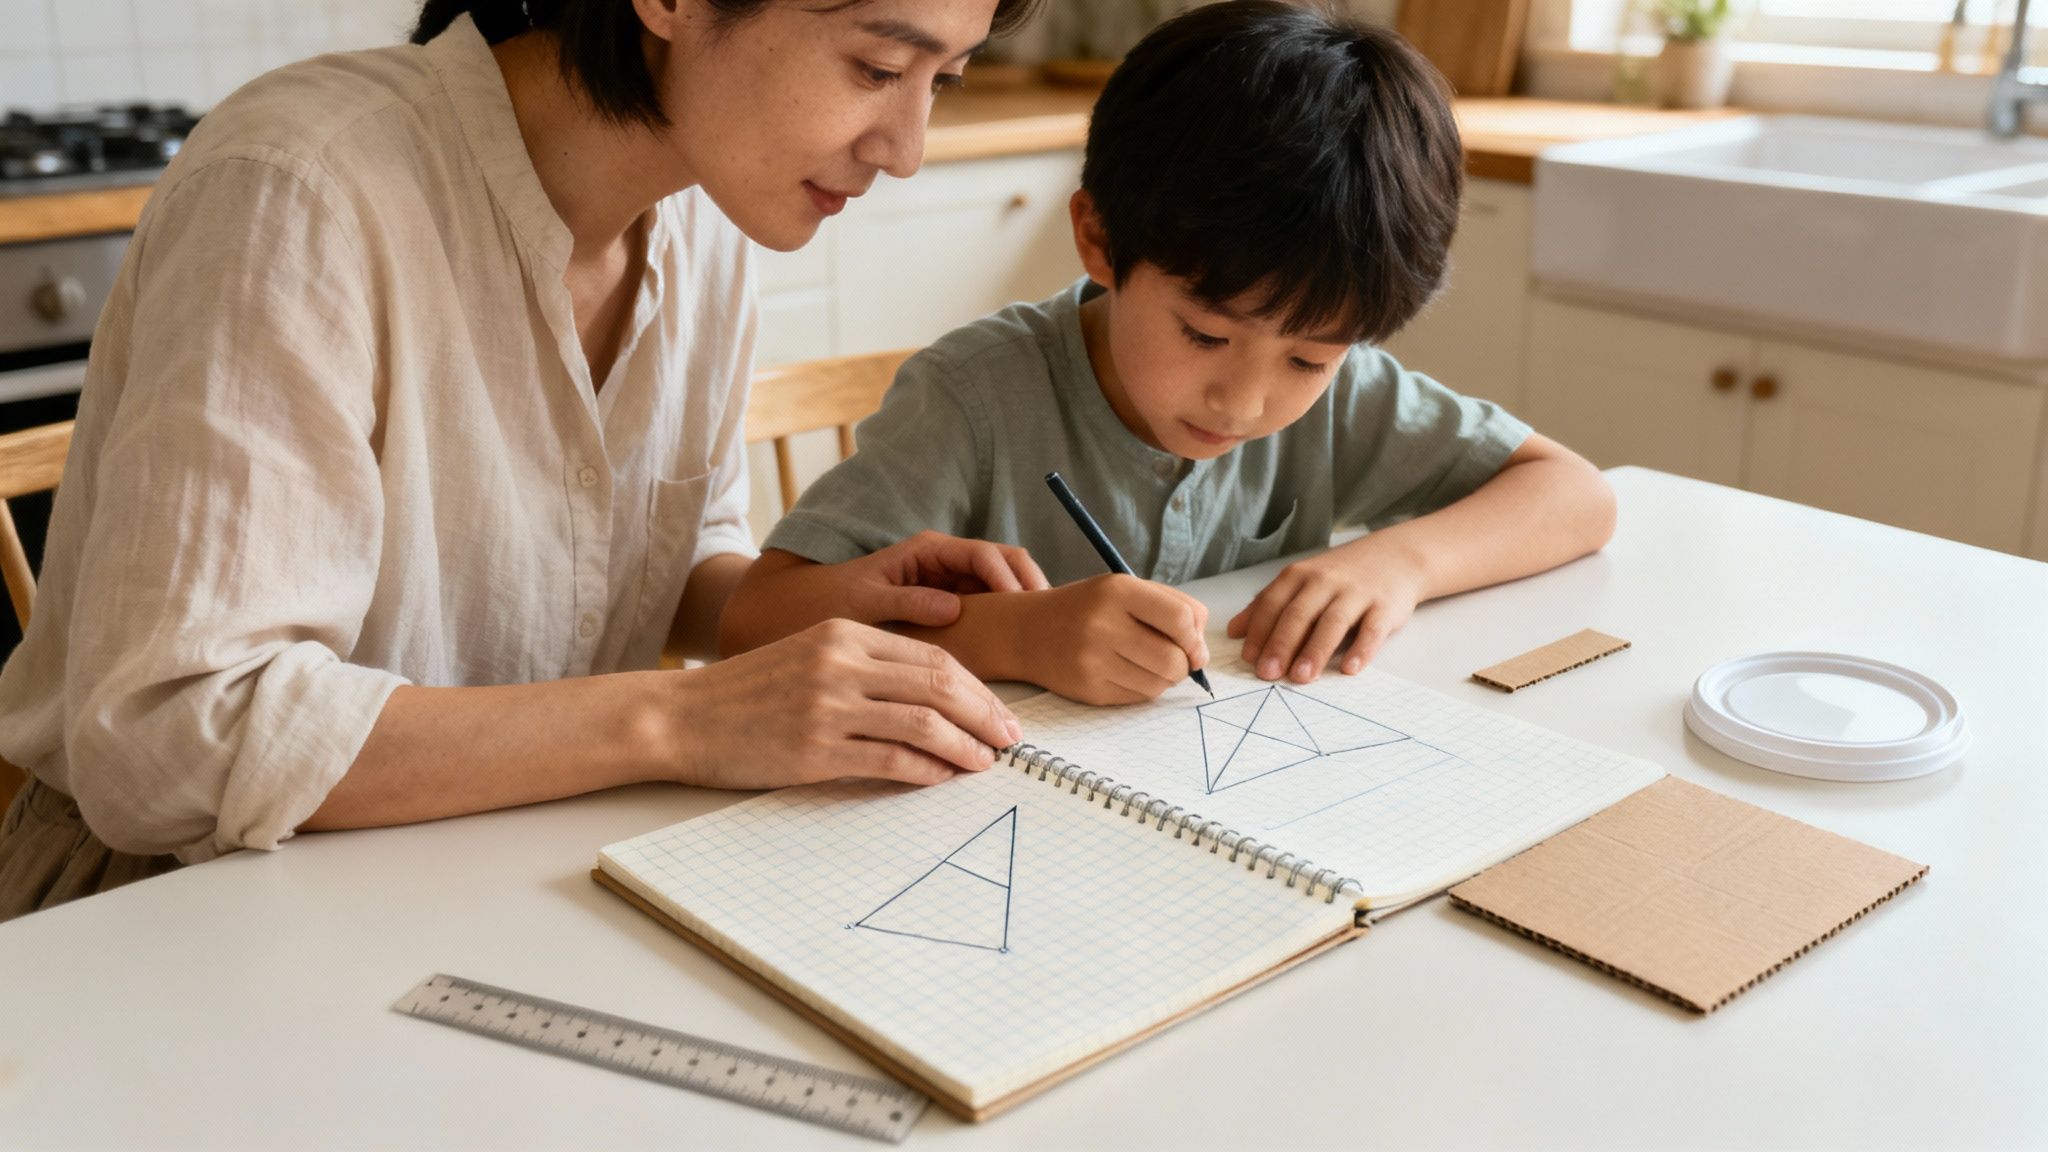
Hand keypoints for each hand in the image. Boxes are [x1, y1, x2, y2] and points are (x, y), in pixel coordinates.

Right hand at [672, 619, 1023, 788]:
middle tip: (1011, 738)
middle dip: (985, 714)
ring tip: (986, 763)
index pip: (932, 656)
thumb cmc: (746, 693)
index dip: (976, 687)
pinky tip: (943, 778)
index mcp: (843, 634)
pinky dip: (926, 770)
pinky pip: (890, 758)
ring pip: (923, 722)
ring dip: (965, 746)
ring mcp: (827, 706)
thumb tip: (931, 701)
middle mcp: (840, 662)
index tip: (999, 712)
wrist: (679, 717)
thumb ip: (864, 668)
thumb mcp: (808, 657)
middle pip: (939, 684)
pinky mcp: (813, 749)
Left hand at [841, 531, 1049, 628]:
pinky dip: (1009, 618)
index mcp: (929, 551)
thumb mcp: (865, 602)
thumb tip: (954, 609)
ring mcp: (953, 582)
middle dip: (1028, 584)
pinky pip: (992, 604)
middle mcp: (947, 561)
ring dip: (1024, 602)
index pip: (983, 554)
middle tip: (1047, 617)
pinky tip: (1020, 645)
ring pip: (1004, 584)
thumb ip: (907, 601)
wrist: (815, 609)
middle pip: (1004, 563)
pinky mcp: (955, 603)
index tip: (1019, 605)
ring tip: (1043, 633)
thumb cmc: (835, 600)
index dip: (1005, 577)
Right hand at [1025, 574, 1208, 705]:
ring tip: (1146, 664)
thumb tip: (1201, 648)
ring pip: (1159, 684)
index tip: (1195, 648)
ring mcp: (1093, 659)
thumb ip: (1170, 606)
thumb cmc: (1086, 608)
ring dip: (1164, 679)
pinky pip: (1138, 698)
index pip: (1180, 619)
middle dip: (1184, 665)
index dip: (1197, 639)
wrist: (1028, 631)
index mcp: (1117, 590)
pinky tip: (1126, 673)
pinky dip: (1143, 689)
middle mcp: (1102, 624)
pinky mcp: (1088, 689)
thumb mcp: (1123, 589)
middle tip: (1175, 660)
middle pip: (1173, 659)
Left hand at [1227, 539, 1424, 682]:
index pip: (1273, 603)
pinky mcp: (1385, 606)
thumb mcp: (1301, 581)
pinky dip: (1361, 649)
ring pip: (1332, 622)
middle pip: (1299, 614)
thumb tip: (1233, 631)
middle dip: (1281, 645)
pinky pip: (1372, 630)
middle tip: (1268, 674)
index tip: (1249, 659)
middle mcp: (1325, 581)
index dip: (1260, 631)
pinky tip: (1350, 669)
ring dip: (1315, 651)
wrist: (1396, 557)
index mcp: (1300, 576)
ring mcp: (1356, 593)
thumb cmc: (1341, 576)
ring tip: (1301, 677)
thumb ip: (1268, 605)